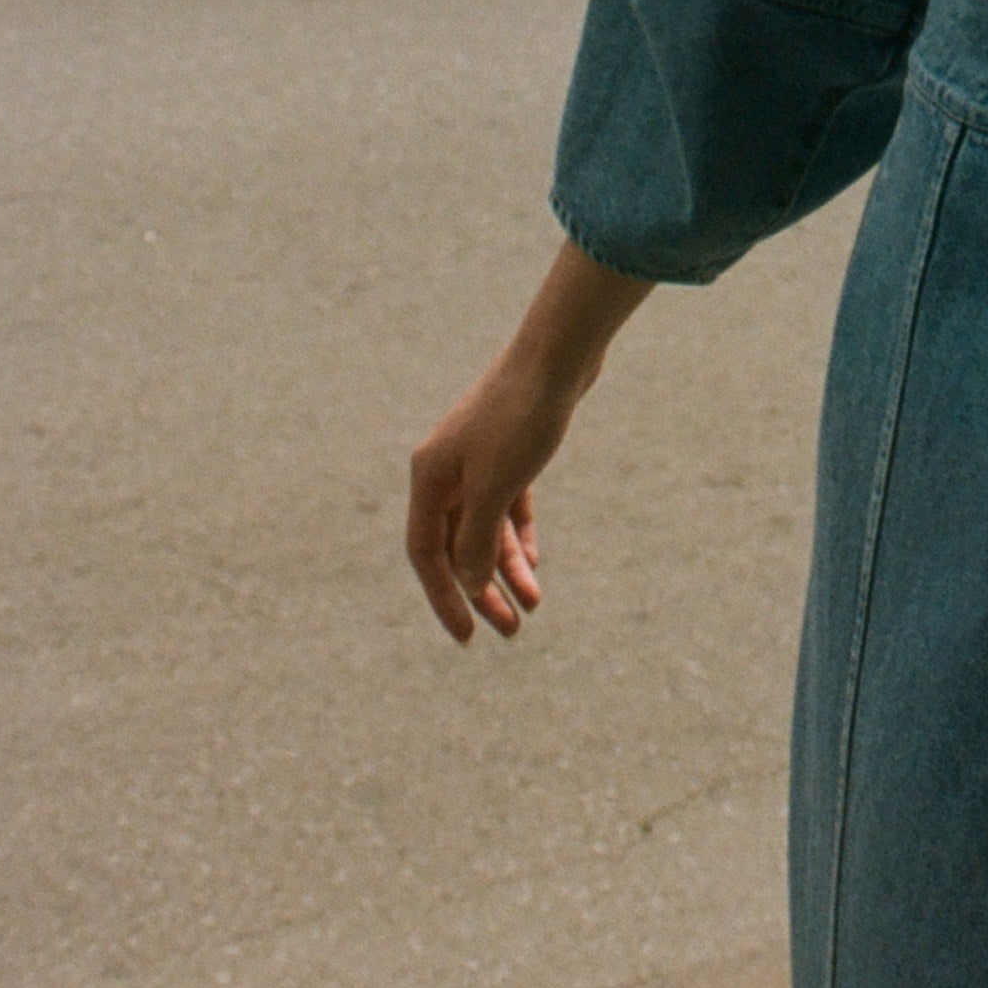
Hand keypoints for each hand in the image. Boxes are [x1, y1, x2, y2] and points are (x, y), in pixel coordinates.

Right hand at [406, 351, 572, 643]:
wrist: (559, 351)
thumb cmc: (522, 416)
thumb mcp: (497, 487)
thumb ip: (478, 540)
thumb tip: (470, 584)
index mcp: (430, 477)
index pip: (428, 554)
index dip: (445, 598)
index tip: (468, 636)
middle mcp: (447, 469)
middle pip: (458, 545)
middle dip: (482, 590)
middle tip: (511, 631)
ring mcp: (478, 458)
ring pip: (486, 527)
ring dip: (506, 568)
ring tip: (533, 605)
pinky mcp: (510, 448)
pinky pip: (506, 505)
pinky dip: (517, 534)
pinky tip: (533, 565)